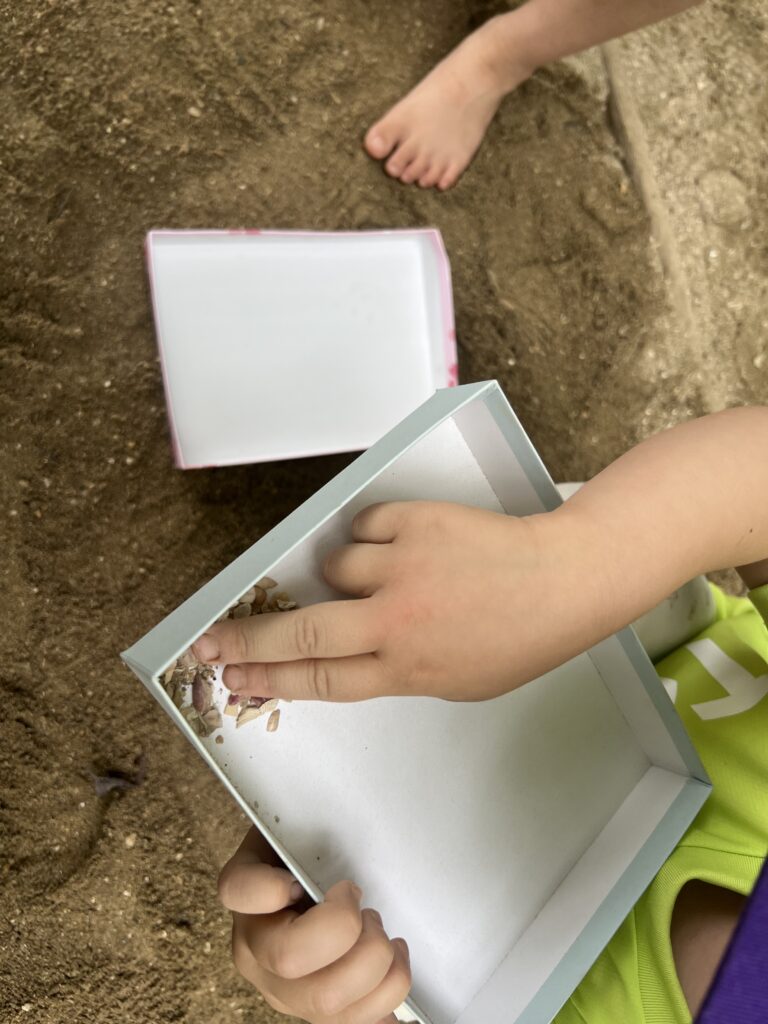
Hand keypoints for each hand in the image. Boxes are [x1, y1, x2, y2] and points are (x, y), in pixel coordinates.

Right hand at [193, 500, 603, 701]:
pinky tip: (408, 546)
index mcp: (407, 670)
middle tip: (210, 641)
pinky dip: (375, 536)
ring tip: (391, 576)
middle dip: (247, 638)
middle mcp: (397, 621)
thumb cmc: (516, 639)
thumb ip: (394, 669)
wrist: (563, 580)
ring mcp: (404, 568)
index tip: (234, 679)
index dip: (268, 679)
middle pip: (300, 630)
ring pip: (334, 566)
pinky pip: (365, 527)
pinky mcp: (415, 523)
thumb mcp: (454, 680)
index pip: (317, 679)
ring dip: (344, 572)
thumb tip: (339, 653)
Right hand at [219, 828, 410, 1023]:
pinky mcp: (314, 1013)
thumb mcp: (300, 830)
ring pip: (325, 1003)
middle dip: (348, 930)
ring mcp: (282, 989)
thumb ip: (308, 834)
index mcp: (245, 896)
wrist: (307, 884)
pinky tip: (394, 972)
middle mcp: (254, 949)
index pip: (239, 892)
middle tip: (367, 909)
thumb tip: (347, 837)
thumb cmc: (311, 855)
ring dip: (375, 967)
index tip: (301, 877)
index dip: (270, 887)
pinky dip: (385, 1002)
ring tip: (385, 938)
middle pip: (290, 958)